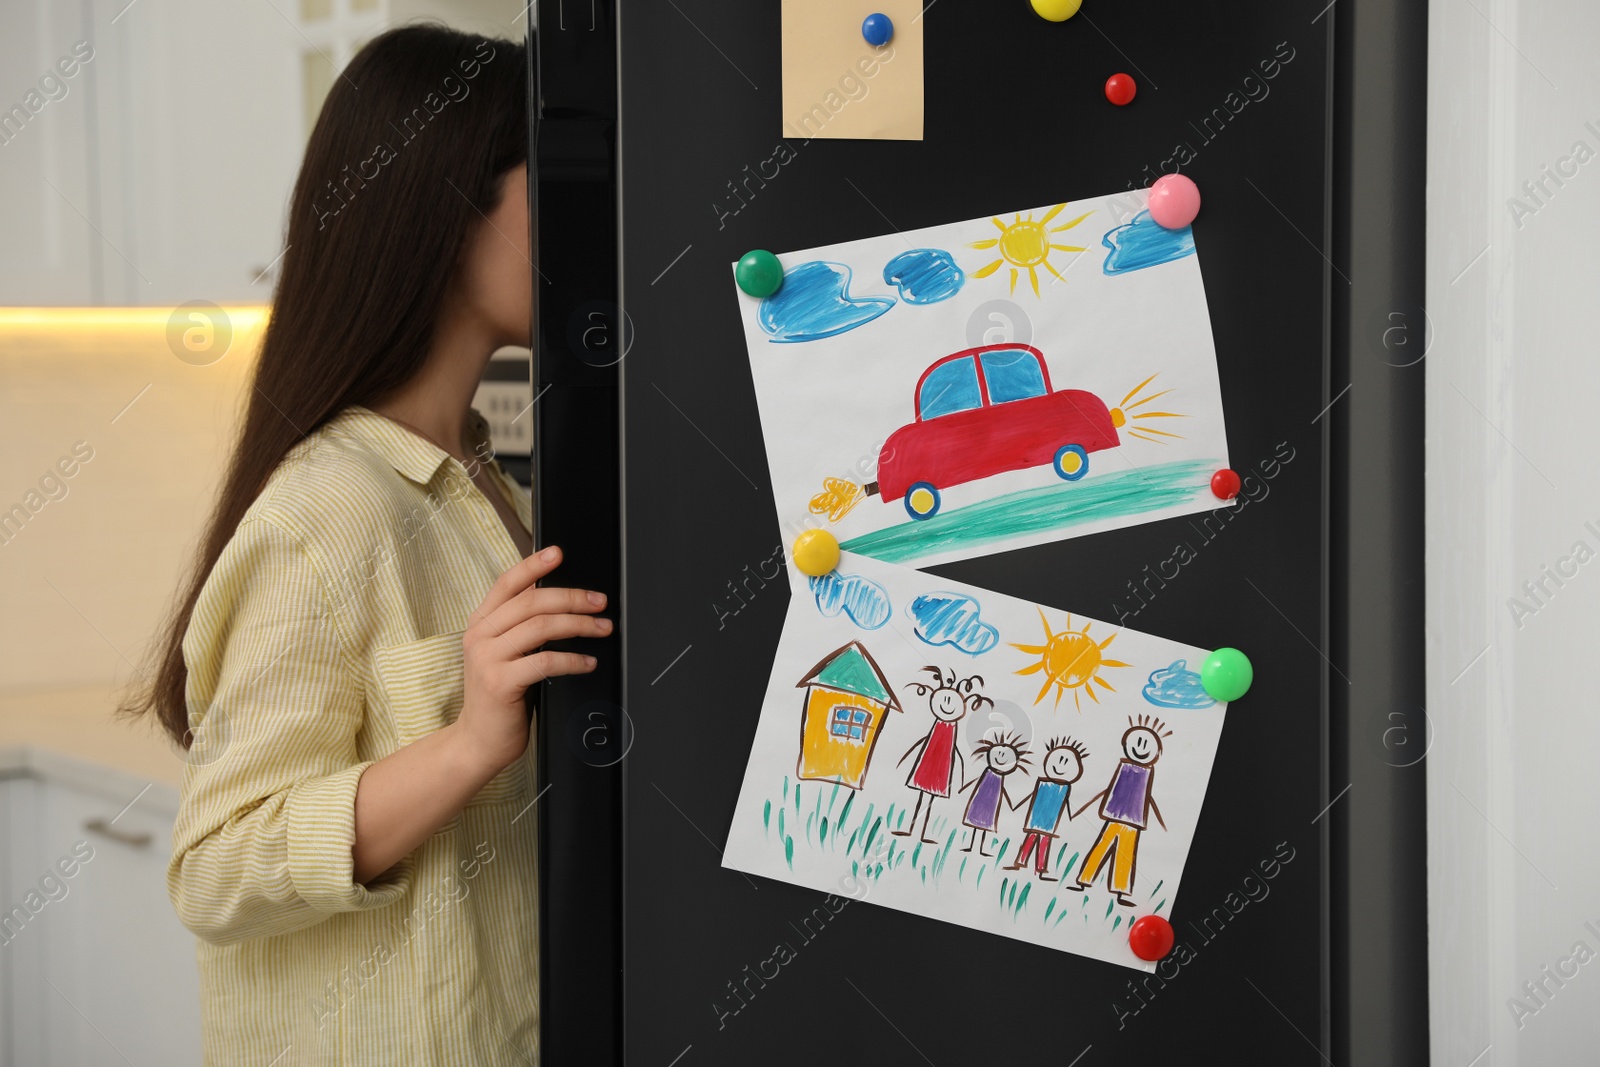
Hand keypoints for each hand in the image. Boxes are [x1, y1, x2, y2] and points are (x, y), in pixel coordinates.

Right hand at [453, 545, 610, 772]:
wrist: (478, 740)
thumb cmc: (500, 694)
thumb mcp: (504, 652)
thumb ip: (520, 625)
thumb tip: (555, 596)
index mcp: (481, 623)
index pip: (507, 583)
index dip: (533, 565)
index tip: (558, 553)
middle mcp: (480, 636)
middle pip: (532, 602)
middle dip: (573, 597)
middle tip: (600, 601)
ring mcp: (487, 659)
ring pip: (542, 627)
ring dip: (579, 624)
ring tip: (602, 628)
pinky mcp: (500, 683)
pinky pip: (545, 662)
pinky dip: (573, 659)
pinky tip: (588, 661)